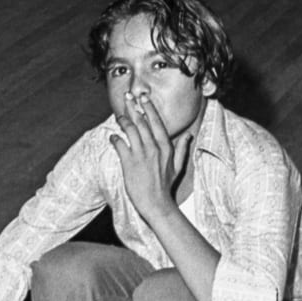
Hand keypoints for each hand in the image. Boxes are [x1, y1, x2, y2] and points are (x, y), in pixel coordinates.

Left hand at [110, 94, 182, 214]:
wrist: (156, 204)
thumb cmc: (166, 186)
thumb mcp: (178, 167)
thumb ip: (182, 149)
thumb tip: (189, 135)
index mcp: (165, 147)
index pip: (156, 122)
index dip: (148, 108)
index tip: (143, 97)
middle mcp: (153, 148)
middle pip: (142, 122)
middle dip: (133, 107)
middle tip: (127, 96)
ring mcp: (141, 154)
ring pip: (130, 130)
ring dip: (123, 120)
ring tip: (119, 116)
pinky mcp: (129, 163)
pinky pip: (120, 145)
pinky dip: (115, 139)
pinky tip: (112, 137)